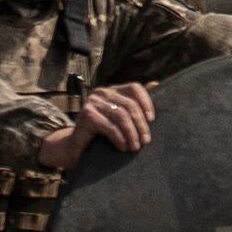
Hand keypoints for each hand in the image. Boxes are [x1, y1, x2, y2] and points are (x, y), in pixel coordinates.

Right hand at [33, 82, 156, 168]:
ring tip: (135, 147)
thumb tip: (156, 83)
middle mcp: (101, 92)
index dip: (146, 102)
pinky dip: (119, 138)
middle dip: (141, 124)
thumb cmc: (101, 135)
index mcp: (112, 90)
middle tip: (145, 141)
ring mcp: (92, 102)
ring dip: (131, 133)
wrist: (75, 148)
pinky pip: (109, 126)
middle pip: (130, 104)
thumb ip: (134, 103)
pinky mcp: (86, 115)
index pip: (134, 88)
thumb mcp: (120, 119)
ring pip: (121, 115)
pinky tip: (123, 147)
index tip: (152, 120)